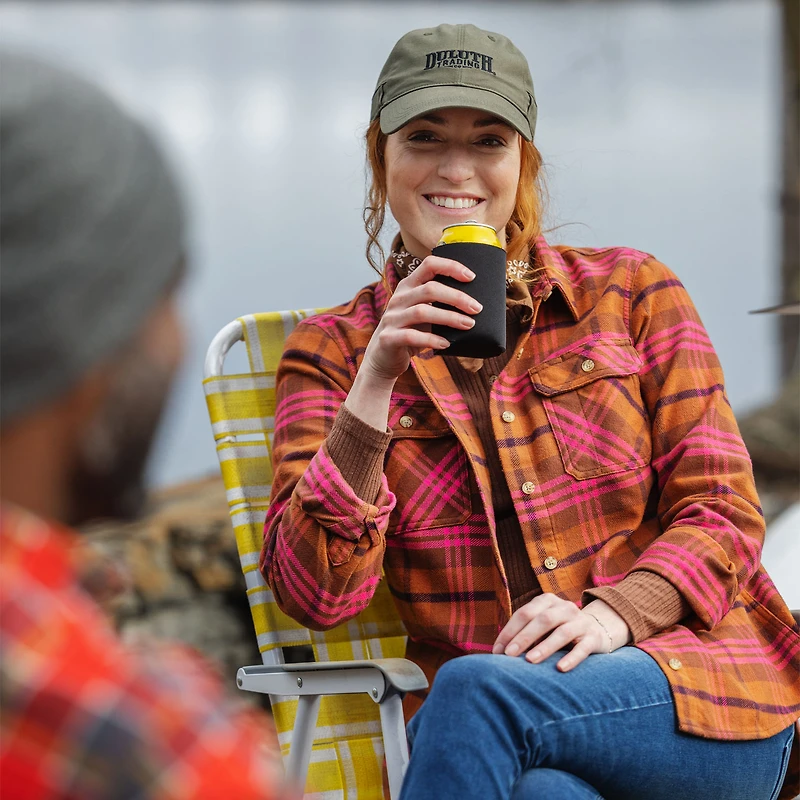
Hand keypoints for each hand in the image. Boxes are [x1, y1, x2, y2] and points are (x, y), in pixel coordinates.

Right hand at [360, 255, 481, 382]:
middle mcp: (399, 298)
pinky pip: (411, 336)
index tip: (471, 277)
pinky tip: (447, 344)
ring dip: (449, 317)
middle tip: (477, 308)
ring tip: (468, 324)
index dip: (451, 267)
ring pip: (422, 311)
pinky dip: (432, 339)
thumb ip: (439, 304)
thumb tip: (475, 304)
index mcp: (408, 286)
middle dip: (457, 297)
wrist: (383, 358)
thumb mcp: (423, 312)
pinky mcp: (388, 338)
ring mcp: (392, 318)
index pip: (429, 264)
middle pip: (430, 289)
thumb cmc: (411, 332)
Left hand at [492, 595, 630, 672]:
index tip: (497, 651)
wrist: (596, 629)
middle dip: (524, 637)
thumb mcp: (541, 626)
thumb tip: (498, 652)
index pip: (524, 613)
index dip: (509, 631)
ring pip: (562, 633)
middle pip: (542, 620)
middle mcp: (564, 607)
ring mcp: (581, 621)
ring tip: (530, 661)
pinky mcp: (593, 638)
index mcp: (547, 601)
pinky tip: (560, 669)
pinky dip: (572, 658)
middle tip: (509, 655)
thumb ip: (524, 633)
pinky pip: (583, 648)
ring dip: (545, 647)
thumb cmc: (557, 630)